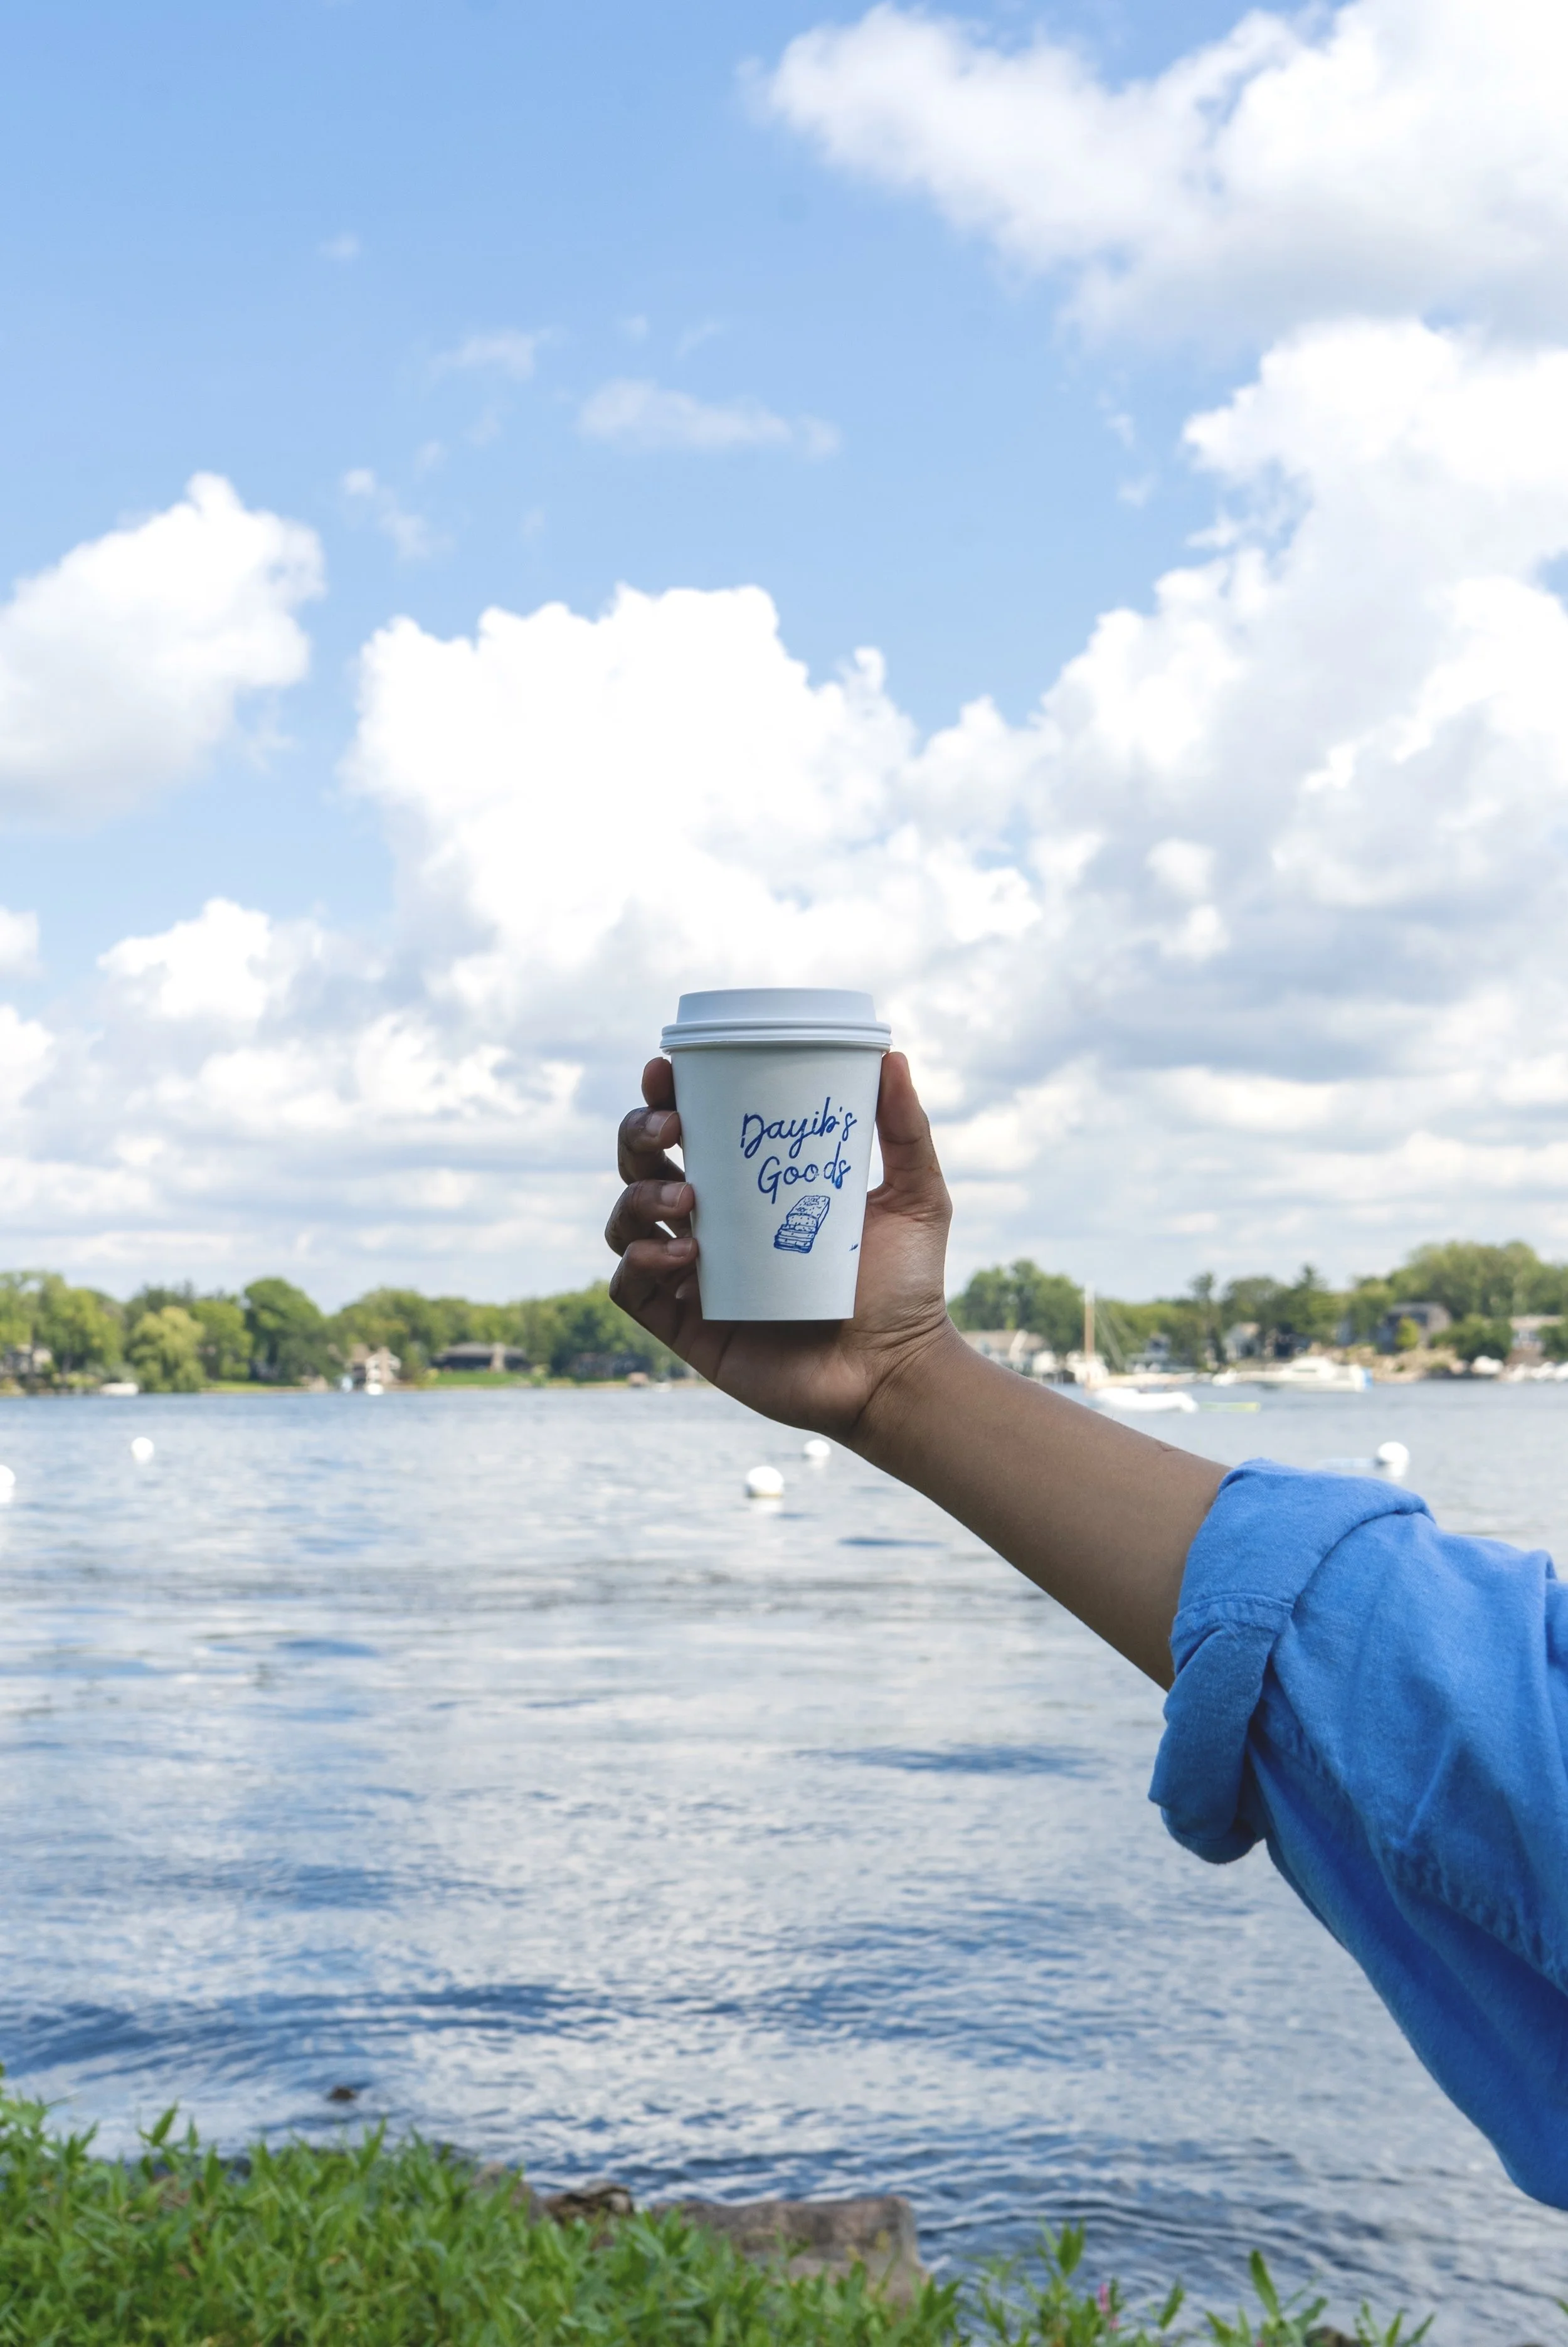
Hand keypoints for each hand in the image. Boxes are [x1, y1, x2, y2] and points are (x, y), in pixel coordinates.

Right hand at [606, 1051, 958, 1442]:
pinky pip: (629, 1289)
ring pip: (625, 1222)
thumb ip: (905, 1131)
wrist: (899, 1372)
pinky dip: (639, 1264)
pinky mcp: (688, 1329)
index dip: (662, 1099)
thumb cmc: (908, 1286)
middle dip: (638, 1135)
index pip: (687, 1133)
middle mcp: (712, 1229)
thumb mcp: (917, 1196)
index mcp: (749, 1192)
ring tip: (688, 1200)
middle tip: (673, 1129)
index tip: (666, 1070)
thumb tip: (893, 1055)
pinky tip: (683, 1256)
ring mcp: (695, 1280)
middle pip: (641, 1168)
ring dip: (639, 1197)